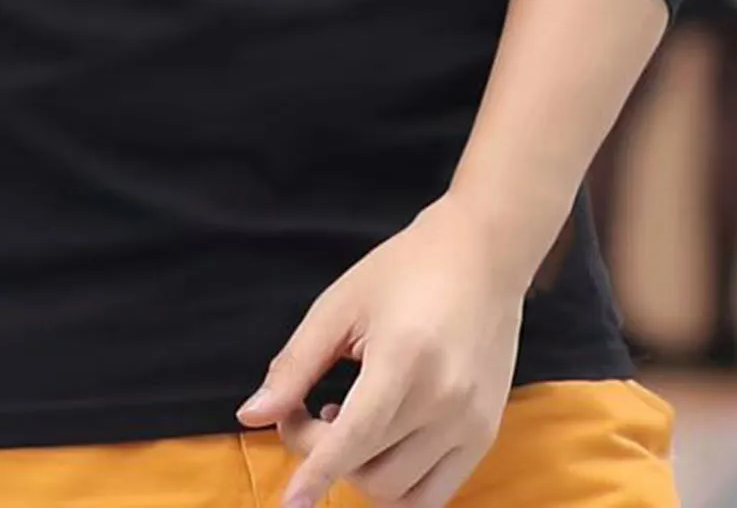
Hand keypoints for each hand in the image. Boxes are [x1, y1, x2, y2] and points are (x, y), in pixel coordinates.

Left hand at [238, 195, 524, 507]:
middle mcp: (444, 402)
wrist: (481, 255)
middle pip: (369, 470)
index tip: (288, 504)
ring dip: (361, 472)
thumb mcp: (339, 306)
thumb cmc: (403, 270)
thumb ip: (295, 365)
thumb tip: (251, 416)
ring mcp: (471, 424)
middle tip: (310, 411)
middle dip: (323, 454)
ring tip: (350, 423)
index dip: (315, 474)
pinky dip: (399, 485)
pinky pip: (436, 493)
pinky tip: (382, 441)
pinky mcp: (486, 434)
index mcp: (404, 361)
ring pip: (401, 493)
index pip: (353, 441)